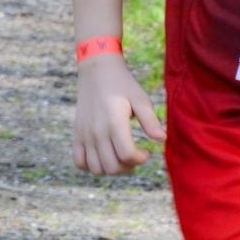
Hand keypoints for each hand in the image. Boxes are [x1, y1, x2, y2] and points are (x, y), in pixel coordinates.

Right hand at [72, 56, 166, 175]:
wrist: (97, 70)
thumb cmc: (122, 84)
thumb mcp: (140, 98)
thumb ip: (150, 120)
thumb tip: (162, 139)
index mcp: (114, 122)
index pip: (127, 155)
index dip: (140, 159)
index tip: (147, 152)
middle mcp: (97, 132)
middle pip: (112, 167)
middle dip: (128, 167)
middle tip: (135, 156)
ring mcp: (85, 135)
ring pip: (96, 169)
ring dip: (112, 169)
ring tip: (121, 157)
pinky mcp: (77, 134)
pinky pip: (80, 162)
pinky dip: (92, 166)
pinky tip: (104, 156)